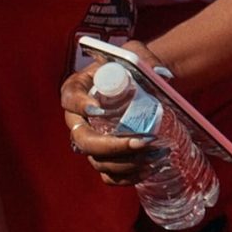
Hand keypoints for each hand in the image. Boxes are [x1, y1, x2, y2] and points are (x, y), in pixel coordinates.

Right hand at [61, 41, 162, 184]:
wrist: (144, 85)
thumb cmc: (134, 68)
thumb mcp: (136, 53)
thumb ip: (144, 58)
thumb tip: (162, 75)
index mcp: (79, 90)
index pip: (70, 98)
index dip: (80, 105)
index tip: (98, 109)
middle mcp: (79, 119)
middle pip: (83, 140)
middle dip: (112, 146)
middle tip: (143, 142)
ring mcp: (91, 141)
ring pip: (97, 161)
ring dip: (125, 164)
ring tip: (154, 155)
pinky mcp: (105, 157)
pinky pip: (108, 176)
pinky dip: (126, 178)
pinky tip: (148, 170)